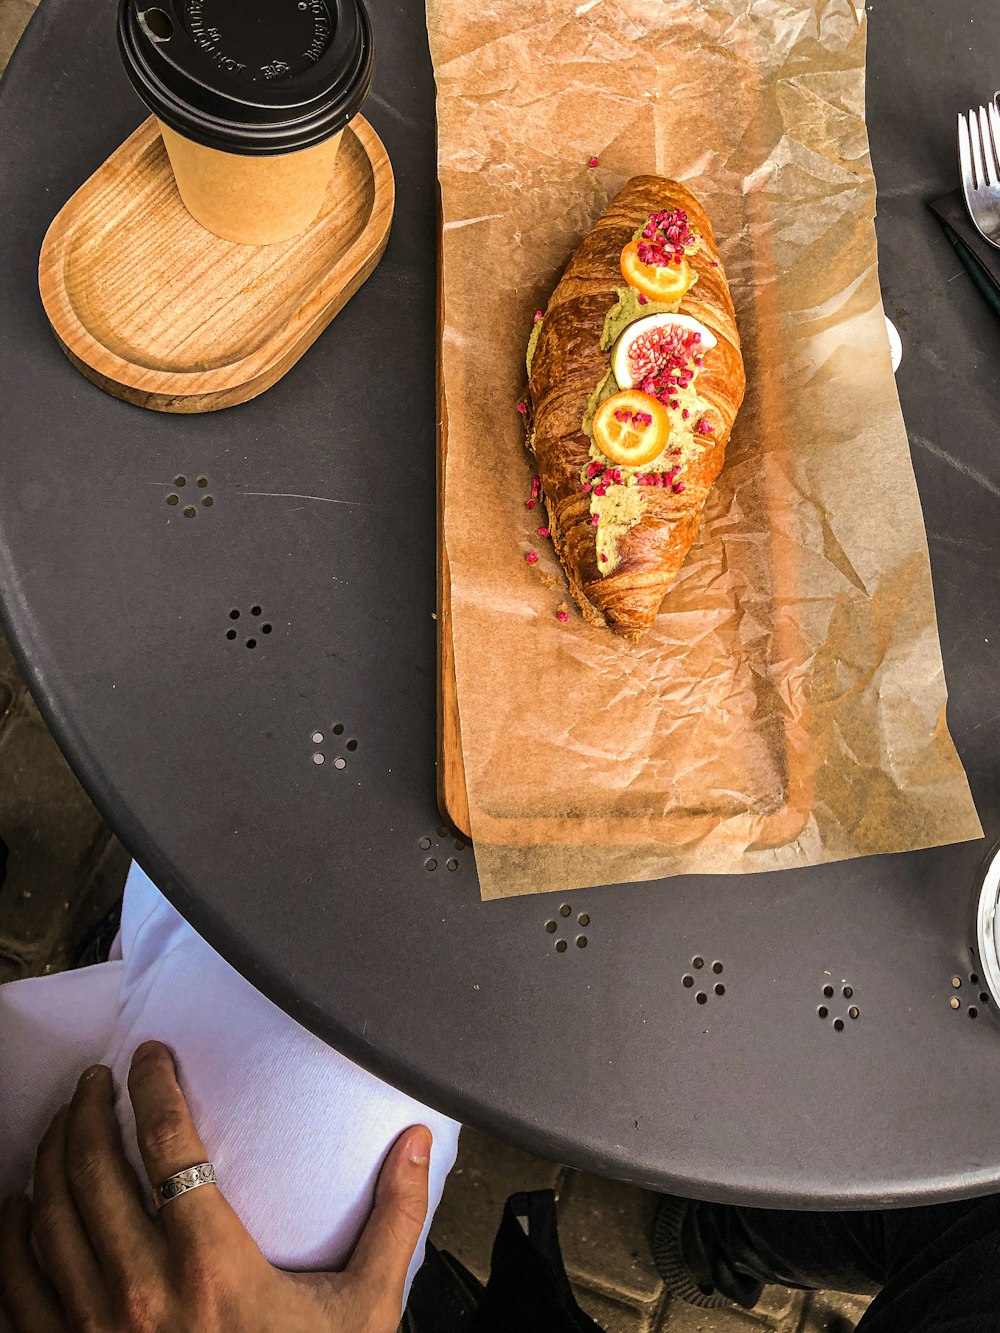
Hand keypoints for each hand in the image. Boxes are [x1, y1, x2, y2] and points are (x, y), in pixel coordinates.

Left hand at [0, 1041, 431, 1331]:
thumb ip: (395, 1220)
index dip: (155, 1085)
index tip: (152, 1054)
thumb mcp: (364, 1311)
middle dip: (90, 1108)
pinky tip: (22, 1203)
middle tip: (102, 1078)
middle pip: (94, 1169)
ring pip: (49, 1217)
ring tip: (67, 1120)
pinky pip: (17, 1284)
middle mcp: (140, 1294)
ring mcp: (91, 1332)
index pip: (169, 1144)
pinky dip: (13, 1233)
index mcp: (212, 1267)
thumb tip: (419, 1141)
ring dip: (52, 1155)